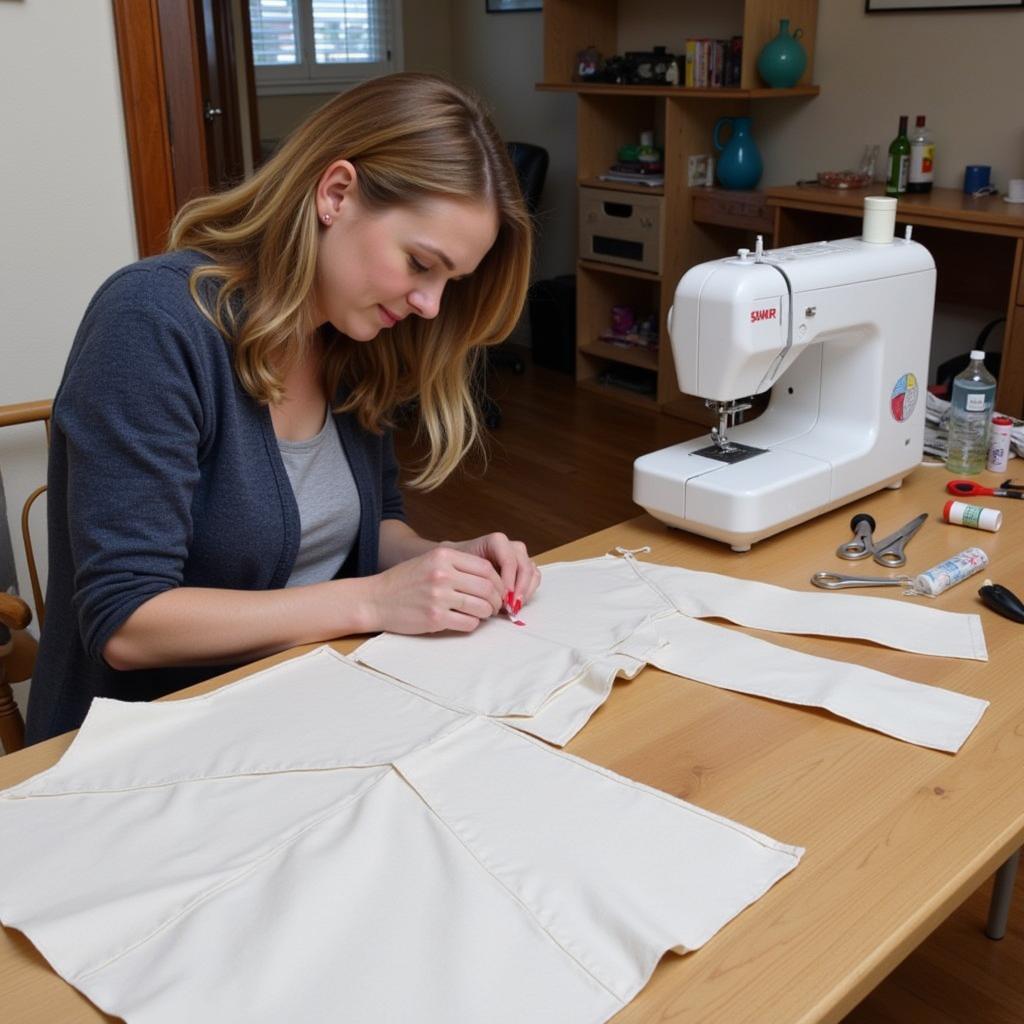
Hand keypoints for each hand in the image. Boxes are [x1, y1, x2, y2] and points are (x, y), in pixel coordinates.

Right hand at [363, 546, 503, 633]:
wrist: (375, 600)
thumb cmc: (404, 581)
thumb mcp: (430, 561)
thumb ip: (458, 566)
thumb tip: (491, 580)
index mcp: (443, 556)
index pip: (486, 567)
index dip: (498, 580)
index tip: (498, 589)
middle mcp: (442, 574)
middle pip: (487, 587)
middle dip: (496, 599)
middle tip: (494, 605)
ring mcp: (439, 597)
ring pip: (481, 606)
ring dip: (486, 613)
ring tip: (481, 613)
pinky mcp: (435, 618)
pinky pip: (468, 623)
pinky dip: (472, 624)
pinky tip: (465, 621)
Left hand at [446, 533, 540, 613]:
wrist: (459, 566)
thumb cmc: (459, 565)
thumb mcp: (462, 567)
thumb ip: (477, 576)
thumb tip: (494, 594)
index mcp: (496, 541)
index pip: (509, 559)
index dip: (509, 578)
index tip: (504, 596)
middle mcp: (511, 547)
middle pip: (524, 566)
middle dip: (519, 588)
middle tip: (511, 605)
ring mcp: (519, 558)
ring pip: (532, 572)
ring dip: (525, 591)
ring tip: (513, 607)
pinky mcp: (524, 569)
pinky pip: (534, 579)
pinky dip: (527, 592)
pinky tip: (516, 604)